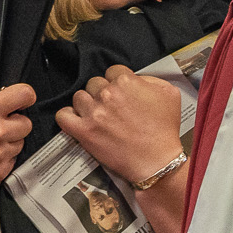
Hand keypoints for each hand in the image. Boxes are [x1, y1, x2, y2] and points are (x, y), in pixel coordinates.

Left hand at [55, 66, 184, 186]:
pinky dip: (68, 117)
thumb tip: (135, 78)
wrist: (156, 161)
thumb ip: (150, 79)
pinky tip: (77, 121)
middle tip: (112, 108)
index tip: (121, 94)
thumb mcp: (169, 94)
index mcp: (126, 81)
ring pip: (79, 97)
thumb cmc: (164, 129)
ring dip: (87, 105)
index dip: (117, 83)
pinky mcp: (83, 132)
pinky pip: (63, 116)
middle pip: (94, 83)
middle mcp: (107, 94)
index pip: (112, 71)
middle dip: (102, 93)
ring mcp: (93, 113)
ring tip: (97, 116)